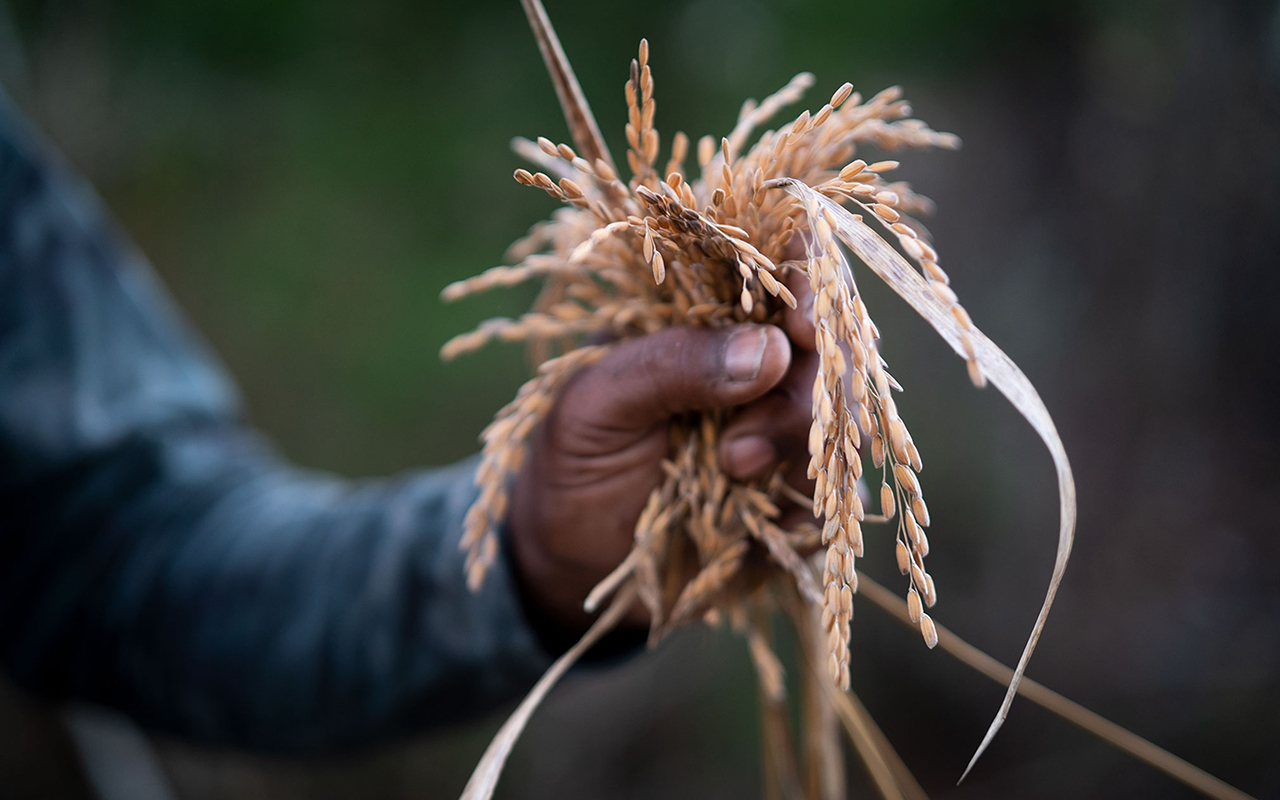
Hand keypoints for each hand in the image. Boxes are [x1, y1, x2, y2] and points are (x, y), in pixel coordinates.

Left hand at [508, 274, 822, 629]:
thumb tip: (772, 350)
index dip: (809, 277)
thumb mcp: (596, 404)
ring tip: (732, 468)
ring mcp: (783, 423)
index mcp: (701, 309)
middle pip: (832, 336)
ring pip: (844, 409)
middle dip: (808, 383)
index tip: (805, 326)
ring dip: (801, 440)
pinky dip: (810, 497)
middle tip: (741, 438)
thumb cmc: (571, 465)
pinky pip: (839, 484)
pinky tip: (758, 513)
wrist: (572, 567)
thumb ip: (671, 367)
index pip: (777, 257)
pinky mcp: (797, 488)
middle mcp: (754, 357)